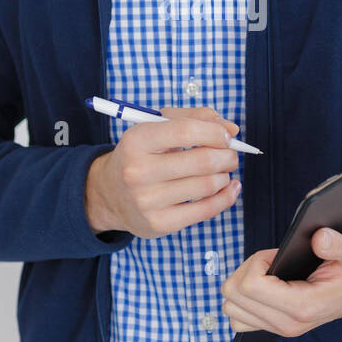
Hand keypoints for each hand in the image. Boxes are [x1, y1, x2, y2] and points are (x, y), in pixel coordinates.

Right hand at [84, 105, 241, 238]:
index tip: (225, 136)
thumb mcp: (157, 127)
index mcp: (136, 140)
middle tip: (230, 155)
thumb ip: (193, 118)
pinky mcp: (158, 224)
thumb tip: (231, 129)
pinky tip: (229, 188)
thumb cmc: (141, 155)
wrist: (110, 194)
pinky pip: (206, 210)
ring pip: (208, 185)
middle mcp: (137, 171)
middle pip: (203, 161)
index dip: (215, 132)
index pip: (186, 131)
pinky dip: (226, 197)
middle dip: (227, 156)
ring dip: (225, 176)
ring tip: (222, 171)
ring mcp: (147, 201)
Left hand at [221, 226, 341, 335]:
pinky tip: (268, 283)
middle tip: (274, 260)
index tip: (278, 254)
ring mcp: (283, 327)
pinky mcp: (280, 324)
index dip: (256, 262)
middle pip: (233, 299)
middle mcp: (290, 324)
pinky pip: (243, 316)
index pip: (249, 287)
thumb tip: (319, 239)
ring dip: (244, 284)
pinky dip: (247, 297)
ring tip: (271, 271)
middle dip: (247, 271)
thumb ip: (339, 243)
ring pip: (233, 311)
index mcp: (304, 306)